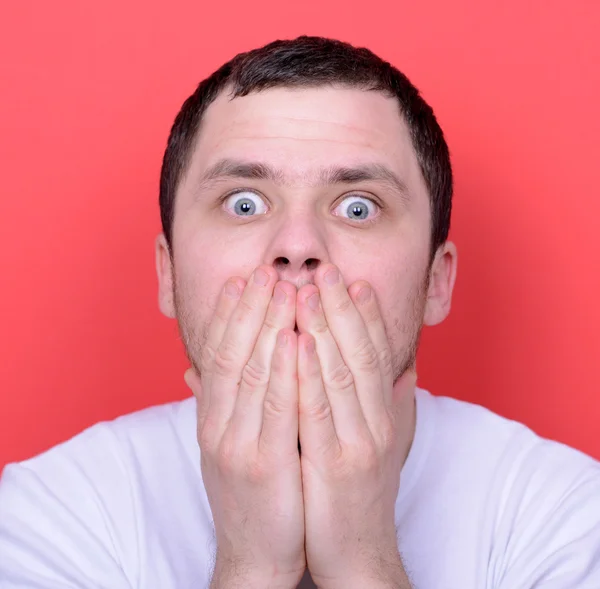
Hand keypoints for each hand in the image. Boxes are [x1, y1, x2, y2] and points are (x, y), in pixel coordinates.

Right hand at [184, 266, 304, 587]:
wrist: (255, 554)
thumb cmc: (252, 494)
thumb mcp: (227, 447)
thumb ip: (219, 405)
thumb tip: (198, 369)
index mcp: (212, 419)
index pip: (217, 354)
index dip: (228, 314)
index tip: (242, 280)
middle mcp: (217, 426)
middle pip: (231, 353)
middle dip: (249, 309)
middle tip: (264, 270)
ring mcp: (237, 445)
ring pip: (252, 373)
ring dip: (267, 326)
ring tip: (283, 288)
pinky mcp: (264, 465)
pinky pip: (276, 409)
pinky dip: (284, 371)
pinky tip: (296, 339)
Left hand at [295, 263, 415, 588]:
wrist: (355, 553)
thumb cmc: (359, 494)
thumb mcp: (383, 444)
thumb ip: (391, 404)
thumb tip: (402, 368)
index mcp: (383, 415)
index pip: (375, 354)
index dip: (366, 314)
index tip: (351, 280)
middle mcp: (377, 422)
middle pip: (360, 353)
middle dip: (342, 308)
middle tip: (326, 269)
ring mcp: (358, 442)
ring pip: (341, 373)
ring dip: (324, 328)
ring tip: (307, 290)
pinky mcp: (336, 465)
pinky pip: (319, 410)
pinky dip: (309, 372)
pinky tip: (297, 341)